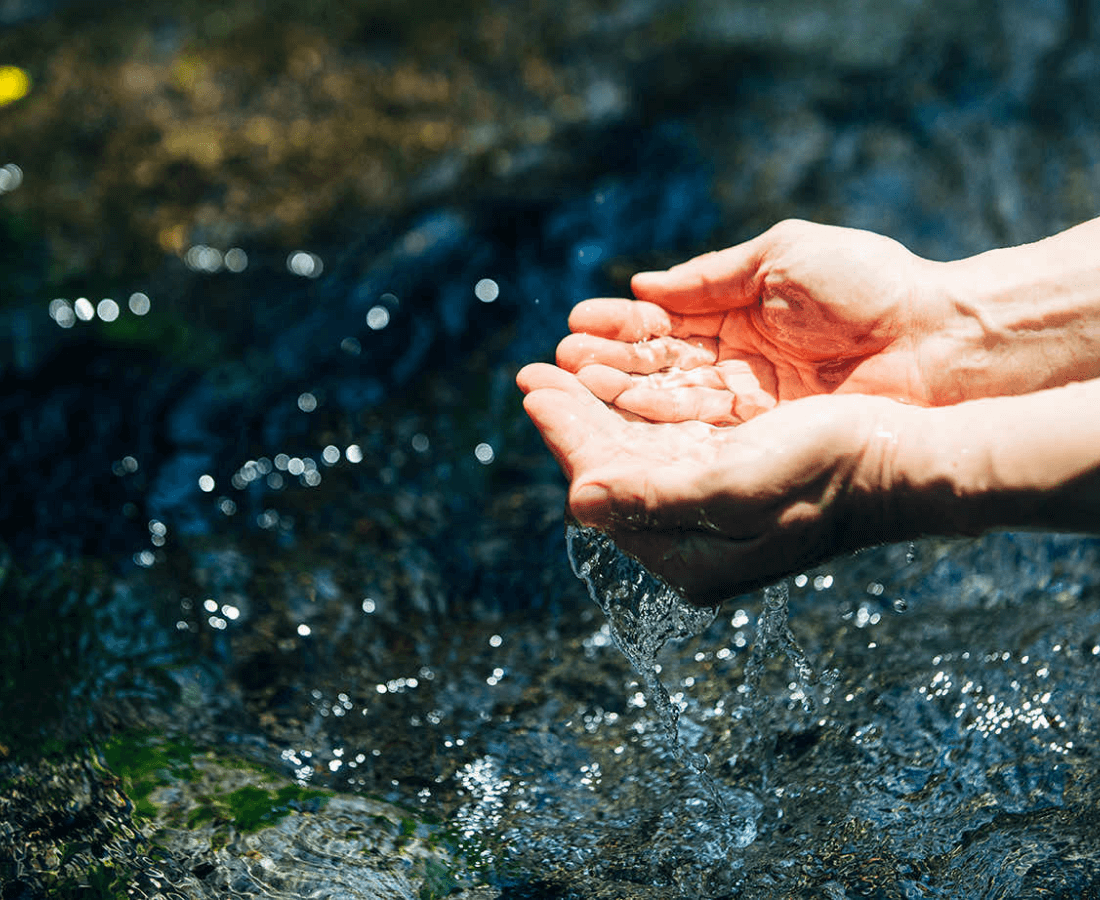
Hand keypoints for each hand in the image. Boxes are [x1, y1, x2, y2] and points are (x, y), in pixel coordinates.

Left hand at [516, 362, 904, 604]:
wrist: (895, 462)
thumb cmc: (823, 473)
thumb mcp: (735, 486)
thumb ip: (652, 496)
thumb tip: (578, 501)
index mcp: (687, 555)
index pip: (604, 488)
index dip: (567, 436)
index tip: (533, 390)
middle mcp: (690, 542)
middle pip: (611, 472)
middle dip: (573, 420)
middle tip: (531, 375)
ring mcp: (708, 513)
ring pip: (633, 455)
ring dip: (596, 412)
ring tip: (558, 373)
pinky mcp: (727, 482)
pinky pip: (663, 445)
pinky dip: (634, 413)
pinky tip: (614, 385)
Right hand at [556, 219, 960, 424]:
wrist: (937, 340)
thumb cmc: (869, 286)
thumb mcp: (781, 258)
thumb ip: (709, 278)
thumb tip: (642, 286)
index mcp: (737, 318)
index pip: (662, 330)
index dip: (618, 331)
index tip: (571, 328)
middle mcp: (735, 367)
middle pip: (655, 373)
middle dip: (602, 371)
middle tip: (549, 370)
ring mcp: (748, 407)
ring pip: (667, 407)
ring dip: (615, 400)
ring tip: (564, 391)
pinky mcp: (764, 441)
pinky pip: (699, 435)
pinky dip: (655, 428)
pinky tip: (612, 422)